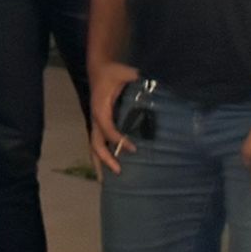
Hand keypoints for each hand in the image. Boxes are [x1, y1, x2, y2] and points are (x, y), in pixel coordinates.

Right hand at [88, 60, 141, 175]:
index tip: (134, 149)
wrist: (99, 69)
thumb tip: (156, 84)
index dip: (118, 140)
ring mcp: (96, 121)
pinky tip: (108, 168)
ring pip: (94, 145)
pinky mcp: (99, 123)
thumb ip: (138, 78)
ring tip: (106, 181)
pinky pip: (98, 142)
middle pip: (95, 142)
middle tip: (119, 172)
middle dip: (105, 158)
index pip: (107, 127)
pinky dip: (101, 157)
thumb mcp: (126, 72)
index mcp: (100, 106)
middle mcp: (96, 117)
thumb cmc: (113, 72)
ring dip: (99, 162)